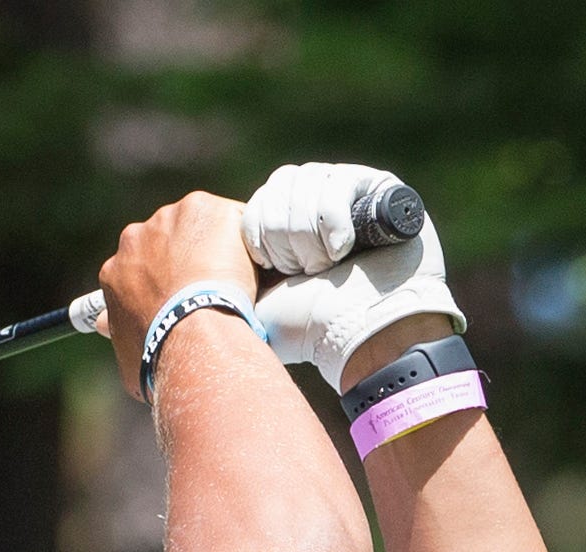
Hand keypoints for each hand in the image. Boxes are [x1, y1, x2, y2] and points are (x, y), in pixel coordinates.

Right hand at [94, 192, 257, 397]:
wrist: (194, 335)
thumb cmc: (162, 357)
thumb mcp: (129, 355)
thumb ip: (120, 333)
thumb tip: (105, 327)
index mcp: (116, 270)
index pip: (143, 267)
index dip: (167, 281)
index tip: (185, 294)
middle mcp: (137, 236)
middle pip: (170, 240)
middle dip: (190, 258)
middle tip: (214, 286)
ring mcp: (171, 218)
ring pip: (202, 226)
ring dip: (218, 246)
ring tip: (239, 278)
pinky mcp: (205, 208)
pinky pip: (233, 219)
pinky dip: (245, 240)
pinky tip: (257, 265)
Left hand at [240, 162, 466, 391]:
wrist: (361, 335)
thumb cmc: (310, 326)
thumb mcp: (256, 297)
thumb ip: (234, 271)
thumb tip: (206, 256)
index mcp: (286, 224)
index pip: (257, 203)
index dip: (262, 236)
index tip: (274, 271)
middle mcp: (316, 201)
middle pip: (280, 186)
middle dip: (287, 237)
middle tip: (305, 272)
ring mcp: (348, 191)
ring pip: (307, 182)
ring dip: (312, 234)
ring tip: (328, 265)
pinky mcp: (379, 187)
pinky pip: (339, 182)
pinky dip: (334, 218)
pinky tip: (343, 248)